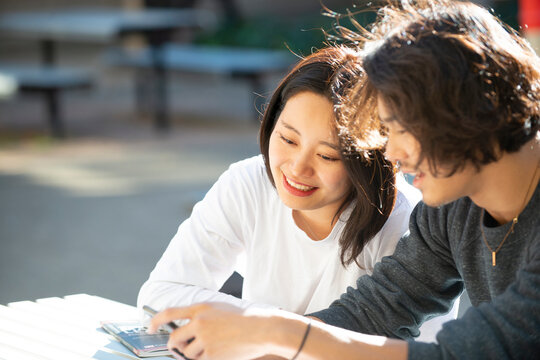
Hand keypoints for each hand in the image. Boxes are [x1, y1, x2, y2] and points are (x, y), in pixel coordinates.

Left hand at [148, 303, 273, 359]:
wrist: (260, 329)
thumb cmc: (242, 319)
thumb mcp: (219, 309)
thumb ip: (201, 316)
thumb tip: (184, 330)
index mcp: (200, 308)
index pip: (169, 313)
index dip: (155, 321)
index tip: (150, 328)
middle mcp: (199, 322)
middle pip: (175, 339)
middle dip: (175, 346)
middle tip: (180, 348)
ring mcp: (204, 339)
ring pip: (187, 353)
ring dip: (194, 354)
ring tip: (211, 348)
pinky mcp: (211, 354)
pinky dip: (205, 359)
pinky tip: (218, 352)